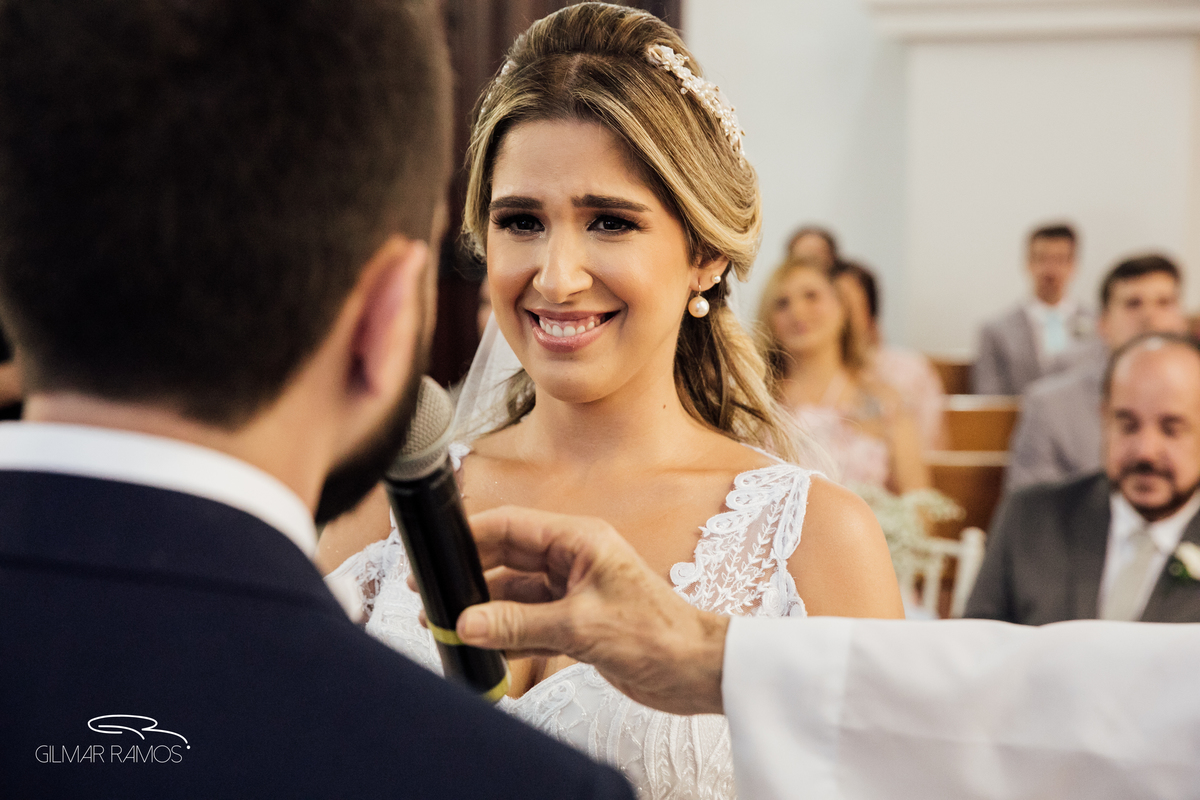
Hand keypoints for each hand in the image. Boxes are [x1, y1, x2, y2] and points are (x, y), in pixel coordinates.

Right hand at [456, 505, 728, 715]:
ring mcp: (573, 592)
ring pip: (515, 595)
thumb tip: (467, 623)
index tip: (435, 553)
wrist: (698, 671)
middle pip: (508, 559)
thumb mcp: (581, 628)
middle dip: (470, 576)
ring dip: (486, 612)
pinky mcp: (576, 623)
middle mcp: (574, 560)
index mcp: (580, 540)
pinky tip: (483, 650)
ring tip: (448, 628)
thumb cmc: (659, 635)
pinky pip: (529, 623)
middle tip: (432, 595)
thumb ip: (519, 624)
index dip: (470, 536)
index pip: (512, 526)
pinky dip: (507, 636)